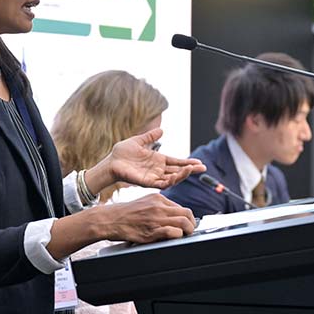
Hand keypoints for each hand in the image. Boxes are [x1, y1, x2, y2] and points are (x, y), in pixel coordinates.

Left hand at [87, 128, 205, 192]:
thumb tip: (161, 129)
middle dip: (191, 170)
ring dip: (183, 174)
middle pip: (178, 171)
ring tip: (192, 169)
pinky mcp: (148, 182)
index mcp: (158, 160)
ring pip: (173, 178)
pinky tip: (178, 175)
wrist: (110, 162)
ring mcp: (154, 176)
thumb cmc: (121, 153)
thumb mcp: (138, 141)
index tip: (199, 163)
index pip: (177, 162)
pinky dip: (171, 180)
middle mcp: (158, 170)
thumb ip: (150, 137)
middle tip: (203, 168)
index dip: (187, 163)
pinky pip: (162, 183)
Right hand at [96, 194, 196, 243]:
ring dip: (188, 230)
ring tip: (185, 235)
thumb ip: (159, 207)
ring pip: (183, 222)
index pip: (181, 208)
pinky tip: (175, 237)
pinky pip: (172, 232)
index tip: (187, 223)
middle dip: (192, 223)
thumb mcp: (145, 202)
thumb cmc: (126, 213)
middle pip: (186, 213)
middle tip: (190, 230)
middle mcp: (159, 207)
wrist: (111, 219)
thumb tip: (174, 215)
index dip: (187, 218)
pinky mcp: (151, 230)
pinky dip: (178, 235)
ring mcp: (156, 218)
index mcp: (158, 199)